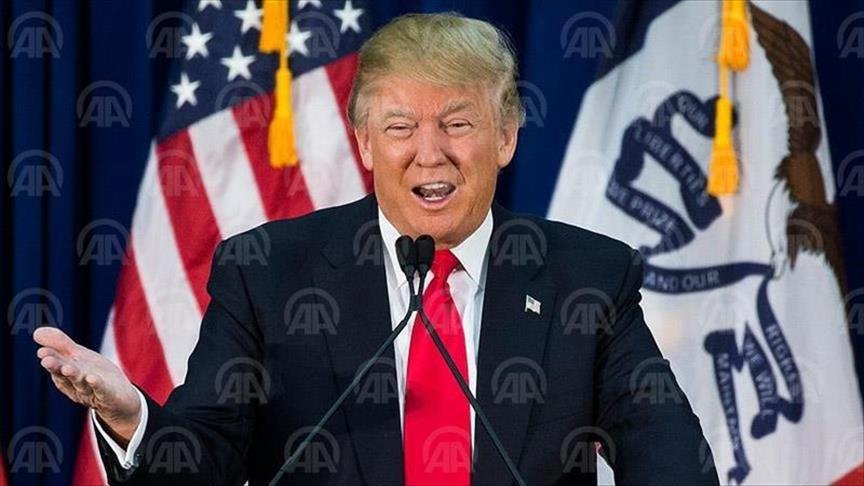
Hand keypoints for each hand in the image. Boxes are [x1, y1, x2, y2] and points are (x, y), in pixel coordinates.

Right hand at [34, 327, 140, 445]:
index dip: (51, 359)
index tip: (42, 351)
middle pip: (66, 376)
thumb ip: (60, 345)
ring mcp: (92, 392)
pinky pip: (102, 391)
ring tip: (67, 368)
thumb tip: (36, 331)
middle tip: (46, 360)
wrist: (121, 398)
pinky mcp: (109, 396)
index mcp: (67, 376)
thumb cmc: (96, 375)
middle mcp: (77, 385)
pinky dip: (97, 385)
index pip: (57, 366)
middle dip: (57, 368)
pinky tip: (93, 378)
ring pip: (81, 384)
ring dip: (73, 376)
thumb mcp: (79, 357)